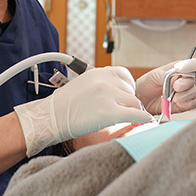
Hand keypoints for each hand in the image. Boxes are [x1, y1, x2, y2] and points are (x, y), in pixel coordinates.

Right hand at [14, 67, 152, 155]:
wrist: (49, 118)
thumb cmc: (63, 105)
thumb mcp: (83, 84)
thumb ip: (100, 84)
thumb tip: (117, 91)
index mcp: (97, 72)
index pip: (124, 74)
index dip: (128, 86)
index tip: (128, 94)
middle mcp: (104, 81)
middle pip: (130, 89)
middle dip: (129, 100)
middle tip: (125, 110)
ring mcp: (107, 96)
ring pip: (134, 102)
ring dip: (133, 110)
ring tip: (129, 118)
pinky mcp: (109, 113)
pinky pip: (135, 114)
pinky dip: (143, 119)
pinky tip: (146, 123)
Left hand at [135, 62, 195, 114]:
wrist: (141, 99)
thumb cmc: (147, 84)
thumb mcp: (154, 76)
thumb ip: (167, 75)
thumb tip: (176, 78)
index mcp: (178, 69)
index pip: (190, 68)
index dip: (186, 75)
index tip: (177, 81)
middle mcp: (184, 79)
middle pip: (193, 81)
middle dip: (185, 86)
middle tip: (175, 89)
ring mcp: (185, 92)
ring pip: (194, 92)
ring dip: (185, 96)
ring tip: (173, 98)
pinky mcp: (184, 104)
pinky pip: (193, 103)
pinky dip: (187, 104)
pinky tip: (177, 103)